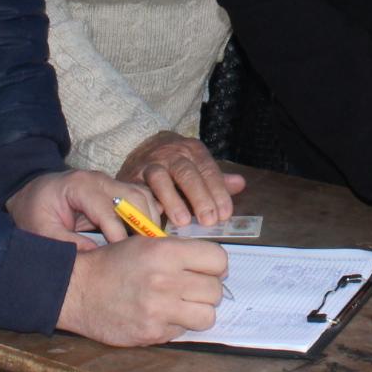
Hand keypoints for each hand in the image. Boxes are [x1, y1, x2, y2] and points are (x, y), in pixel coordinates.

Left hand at [6, 168, 152, 247]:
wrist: (32, 193)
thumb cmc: (35, 211)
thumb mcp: (40, 230)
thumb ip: (66, 243)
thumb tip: (97, 257)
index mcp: (79, 185)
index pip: (108, 209)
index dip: (118, 235)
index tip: (124, 257)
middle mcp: (99, 179)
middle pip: (134, 197)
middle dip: (143, 225)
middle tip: (149, 252)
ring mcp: (110, 182)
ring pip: (142, 195)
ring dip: (150, 220)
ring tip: (152, 247)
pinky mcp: (116, 189)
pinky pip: (141, 197)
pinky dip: (150, 214)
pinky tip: (150, 235)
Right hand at [56, 236, 228, 345]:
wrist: (78, 290)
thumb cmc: (112, 264)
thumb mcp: (146, 243)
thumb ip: (180, 252)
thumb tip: (216, 266)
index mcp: (166, 252)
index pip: (218, 260)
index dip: (216, 265)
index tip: (207, 269)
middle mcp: (165, 281)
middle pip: (215, 290)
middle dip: (207, 289)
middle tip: (193, 288)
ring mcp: (160, 310)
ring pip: (207, 315)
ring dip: (198, 311)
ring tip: (182, 304)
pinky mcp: (153, 333)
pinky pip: (184, 331)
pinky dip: (177, 325)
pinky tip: (161, 315)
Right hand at [117, 130, 245, 228]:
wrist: (141, 149)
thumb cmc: (176, 164)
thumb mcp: (197, 165)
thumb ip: (216, 178)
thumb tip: (240, 184)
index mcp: (193, 150)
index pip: (208, 170)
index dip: (218, 192)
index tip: (225, 214)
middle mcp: (172, 154)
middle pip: (187, 173)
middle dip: (199, 197)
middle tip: (209, 221)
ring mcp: (150, 164)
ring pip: (161, 179)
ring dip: (172, 200)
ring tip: (183, 221)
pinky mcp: (131, 176)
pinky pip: (138, 189)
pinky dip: (147, 204)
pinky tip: (156, 218)